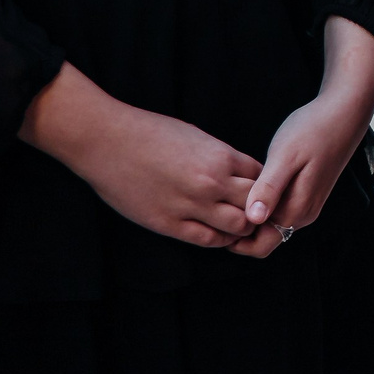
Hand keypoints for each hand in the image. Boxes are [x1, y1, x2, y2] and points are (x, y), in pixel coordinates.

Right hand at [19, 62, 262, 247]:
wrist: (107, 141)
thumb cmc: (151, 133)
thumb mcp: (197, 137)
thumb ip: (221, 157)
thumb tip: (240, 173)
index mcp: (222, 156)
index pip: (263, 177)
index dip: (265, 185)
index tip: (261, 190)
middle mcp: (212, 182)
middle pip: (257, 203)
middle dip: (261, 208)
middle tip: (257, 212)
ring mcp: (191, 205)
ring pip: (238, 226)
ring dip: (243, 226)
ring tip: (237, 224)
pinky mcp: (168, 224)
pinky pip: (208, 240)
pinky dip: (220, 239)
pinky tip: (218, 234)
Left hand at [230, 16, 373, 259]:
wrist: (344, 112)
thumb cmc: (313, 130)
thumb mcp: (286, 156)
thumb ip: (269, 190)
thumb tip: (253, 220)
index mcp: (297, 211)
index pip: (259, 244)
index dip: (234, 235)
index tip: (215, 213)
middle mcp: (303, 215)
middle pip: (264, 239)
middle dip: (240, 227)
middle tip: (218, 200)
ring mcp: (307, 205)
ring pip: (270, 224)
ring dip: (249, 214)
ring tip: (231, 189)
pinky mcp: (307, 193)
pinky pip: (278, 210)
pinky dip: (261, 203)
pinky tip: (250, 182)